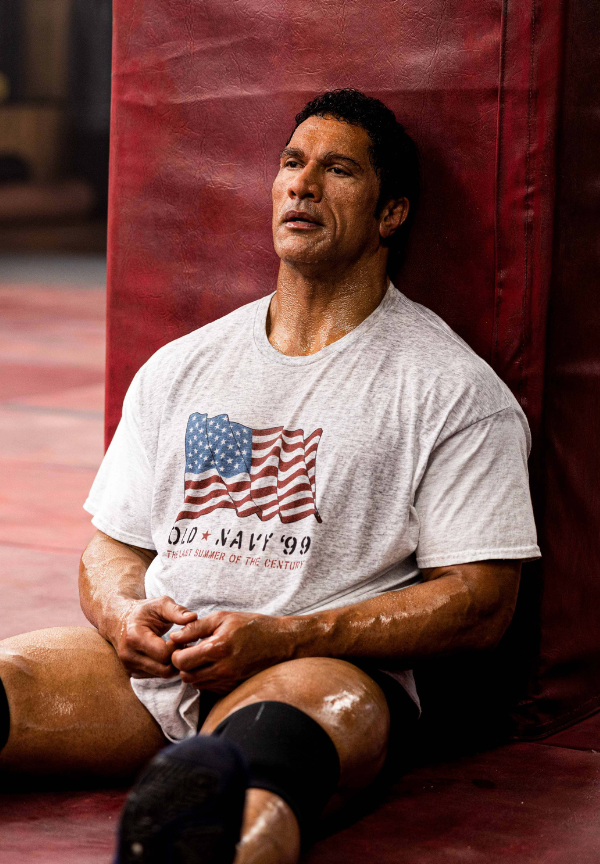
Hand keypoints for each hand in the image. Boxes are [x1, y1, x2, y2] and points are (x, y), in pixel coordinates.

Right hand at [108, 596, 196, 678]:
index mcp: (134, 637)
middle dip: (178, 657)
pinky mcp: (133, 673)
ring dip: (174, 664)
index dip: (178, 646)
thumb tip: (193, 617)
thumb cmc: (144, 611)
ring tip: (176, 648)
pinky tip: (168, 654)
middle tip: (184, 644)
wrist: (119, 619)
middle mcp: (129, 655)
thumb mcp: (160, 604)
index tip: (183, 636)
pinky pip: (156, 676)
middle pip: (164, 669)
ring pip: (162, 675)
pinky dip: (166, 667)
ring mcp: (129, 666)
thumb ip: (177, 611)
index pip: (164, 653)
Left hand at [169, 611, 295, 692]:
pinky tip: (213, 664)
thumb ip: (195, 627)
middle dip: (183, 664)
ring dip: (194, 672)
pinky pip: (210, 688)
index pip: (181, 661)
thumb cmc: (251, 625)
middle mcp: (223, 668)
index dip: (176, 653)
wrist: (280, 641)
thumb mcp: (223, 617)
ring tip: (202, 657)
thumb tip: (174, 636)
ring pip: (197, 684)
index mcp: (218, 648)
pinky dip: (206, 678)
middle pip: (186, 676)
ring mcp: (229, 680)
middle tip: (190, 651)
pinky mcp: (234, 687)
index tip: (182, 645)